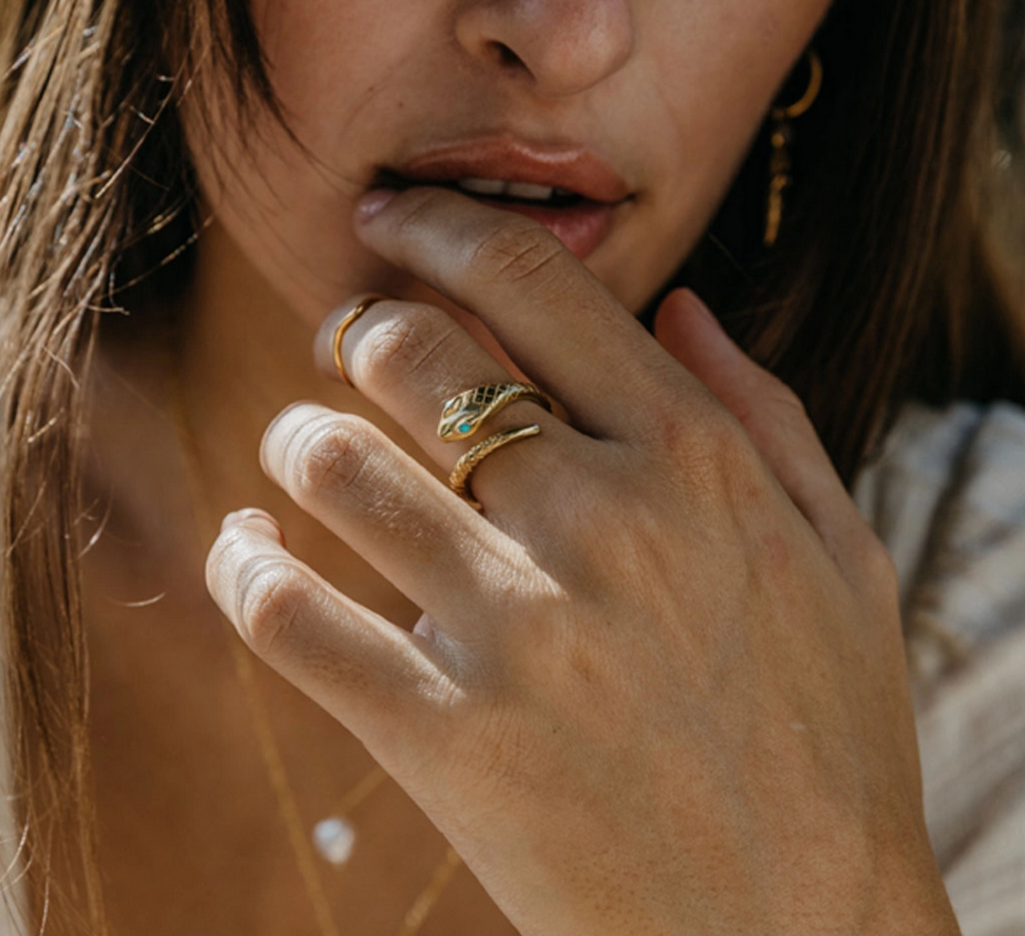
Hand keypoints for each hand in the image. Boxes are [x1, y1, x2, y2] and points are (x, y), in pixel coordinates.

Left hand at [207, 188, 959, 935]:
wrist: (796, 934)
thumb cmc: (828, 735)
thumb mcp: (840, 550)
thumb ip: (765, 407)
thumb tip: (682, 300)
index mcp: (695, 461)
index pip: (534, 284)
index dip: (443, 227)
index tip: (395, 219)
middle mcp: (601, 521)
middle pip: (404, 352)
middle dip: (354, 326)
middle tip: (346, 342)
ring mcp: (517, 630)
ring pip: (330, 462)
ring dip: (295, 436)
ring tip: (304, 449)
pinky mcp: (447, 739)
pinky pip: (287, 613)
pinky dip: (243, 563)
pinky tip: (250, 548)